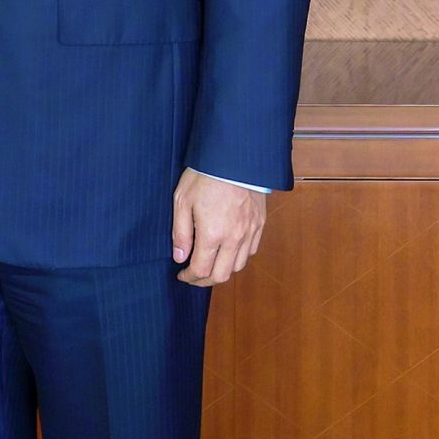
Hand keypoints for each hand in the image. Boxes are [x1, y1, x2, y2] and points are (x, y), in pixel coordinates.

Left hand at [171, 167, 266, 284]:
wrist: (234, 157)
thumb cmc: (205, 175)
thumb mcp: (182, 200)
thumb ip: (181, 232)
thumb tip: (180, 257)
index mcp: (212, 234)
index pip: (201, 270)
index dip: (189, 277)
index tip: (181, 275)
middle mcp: (234, 239)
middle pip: (222, 275)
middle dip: (205, 280)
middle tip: (194, 275)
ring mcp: (250, 232)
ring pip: (238, 266)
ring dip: (223, 270)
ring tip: (210, 263)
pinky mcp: (259, 224)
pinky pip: (251, 251)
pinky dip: (238, 257)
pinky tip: (228, 250)